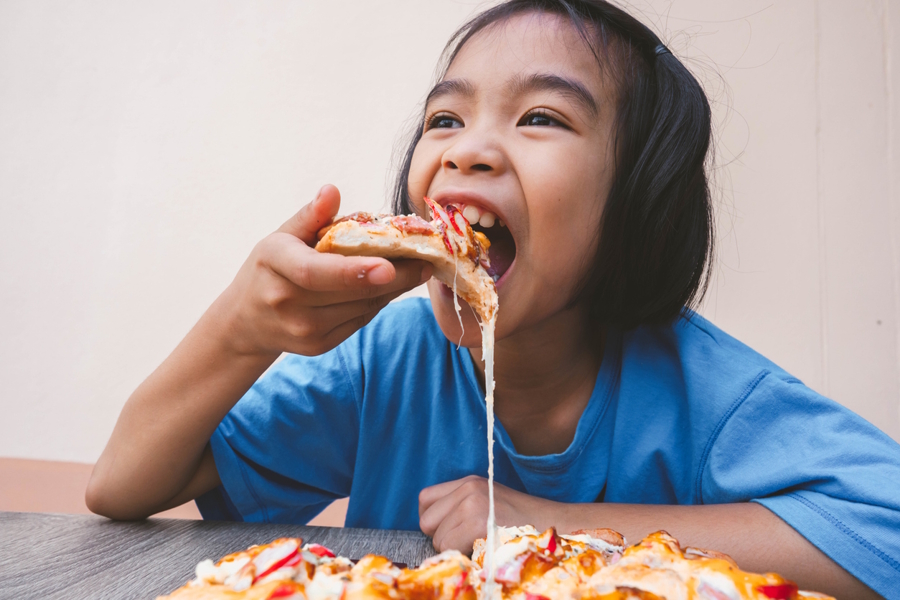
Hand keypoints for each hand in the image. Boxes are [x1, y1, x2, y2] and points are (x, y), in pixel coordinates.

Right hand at [215, 184, 431, 357]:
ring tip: (417, 267)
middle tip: (425, 258)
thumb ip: (309, 216)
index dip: (353, 271)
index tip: (390, 265)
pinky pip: (361, 320)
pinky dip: (380, 301)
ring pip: (363, 307)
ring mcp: (303, 330)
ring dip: (394, 288)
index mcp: (274, 265)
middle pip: (350, 292)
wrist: (246, 322)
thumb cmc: (269, 269)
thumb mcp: (280, 237)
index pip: (315, 272)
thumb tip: (332, 191)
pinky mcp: (319, 346)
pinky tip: (393, 285)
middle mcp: (286, 303)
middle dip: (395, 276)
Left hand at [418, 475, 557, 552]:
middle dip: (440, 536)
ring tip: (478, 545)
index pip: (425, 499)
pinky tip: (481, 550)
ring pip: (437, 539)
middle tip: (466, 541)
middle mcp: (468, 489)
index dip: (433, 520)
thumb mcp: (488, 503)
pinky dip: (462, 555)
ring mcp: (472, 504)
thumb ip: (460, 507)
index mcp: (469, 482)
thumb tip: (432, 529)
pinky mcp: (477, 523)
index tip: (450, 530)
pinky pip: (448, 547)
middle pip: (426, 521)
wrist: (554, 526)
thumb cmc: (521, 523)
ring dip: (453, 549)